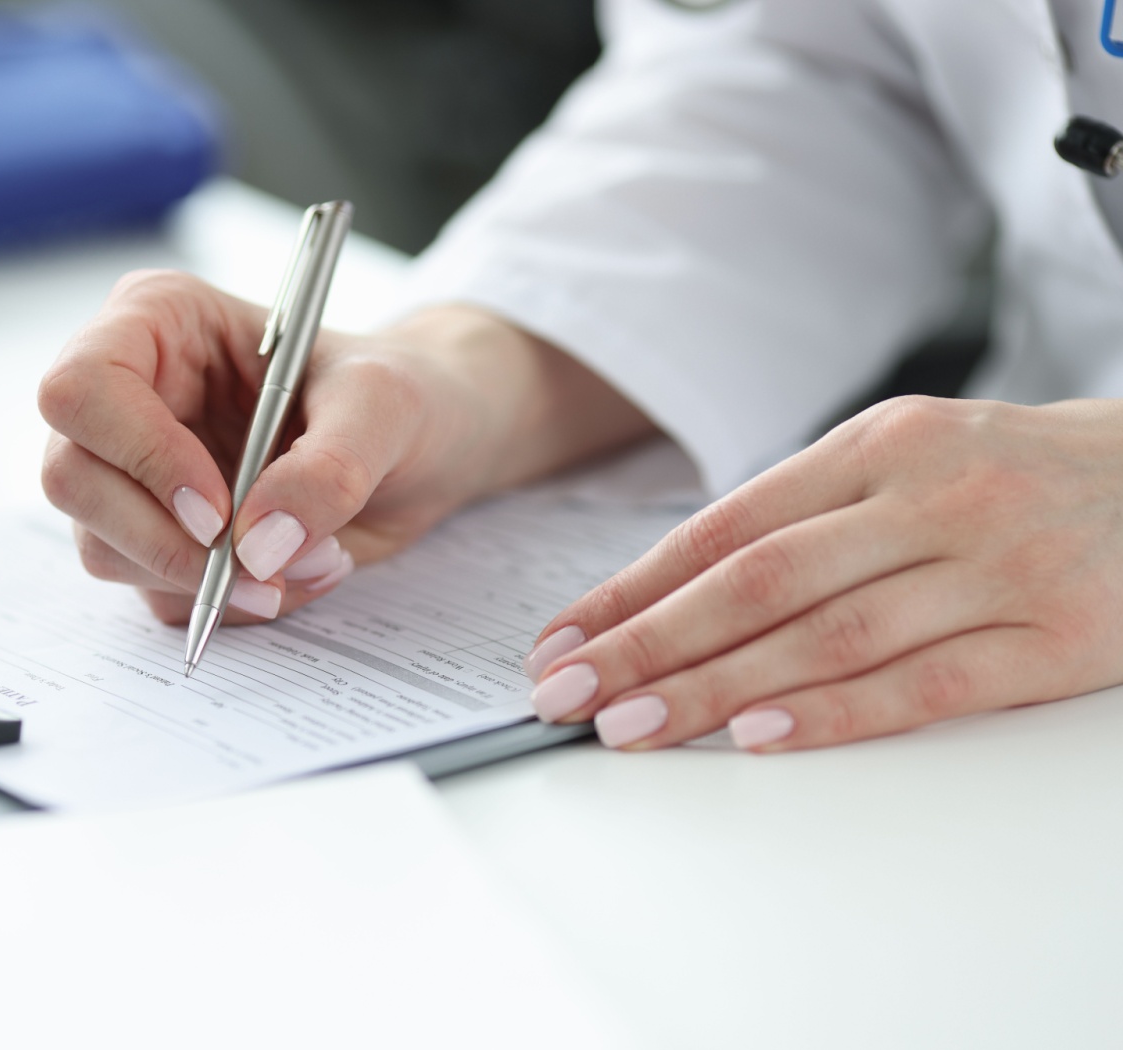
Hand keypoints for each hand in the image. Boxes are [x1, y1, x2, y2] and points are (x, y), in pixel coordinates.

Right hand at [39, 271, 651, 623]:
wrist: (428, 443)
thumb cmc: (402, 393)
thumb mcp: (384, 408)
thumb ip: (328, 468)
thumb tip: (258, 545)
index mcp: (159, 323)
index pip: (83, 389)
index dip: (139, 456)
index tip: (220, 512)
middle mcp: (128, 394)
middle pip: (72, 479)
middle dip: (166, 541)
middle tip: (263, 569)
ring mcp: (133, 472)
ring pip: (103, 548)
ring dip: (206, 582)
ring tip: (311, 561)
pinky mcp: (159, 535)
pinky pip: (153, 592)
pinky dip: (225, 603)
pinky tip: (294, 575)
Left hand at [524, 396, 1122, 750]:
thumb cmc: (1013, 477)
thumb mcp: (908, 461)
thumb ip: (806, 518)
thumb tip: (670, 593)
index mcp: (879, 445)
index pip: (726, 526)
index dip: (635, 588)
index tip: (564, 638)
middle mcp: (930, 496)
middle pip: (759, 581)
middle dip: (648, 643)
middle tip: (568, 693)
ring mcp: (996, 565)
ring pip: (828, 634)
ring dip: (715, 686)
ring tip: (631, 726)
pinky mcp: (1058, 636)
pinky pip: (928, 681)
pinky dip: (836, 712)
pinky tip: (758, 735)